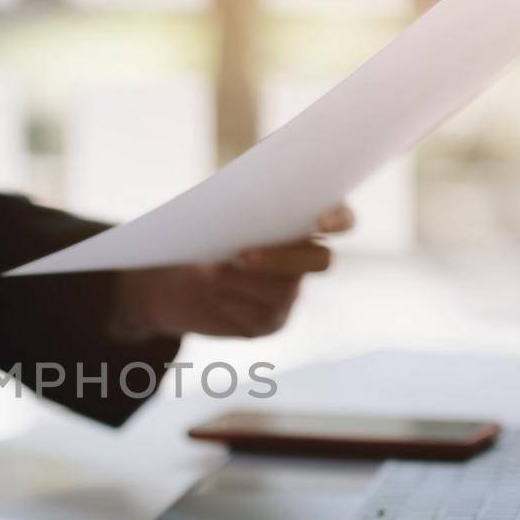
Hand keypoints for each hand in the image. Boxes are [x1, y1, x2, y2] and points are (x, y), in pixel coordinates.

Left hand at [111, 203, 353, 338]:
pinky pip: (265, 317)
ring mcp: (292, 292)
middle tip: (240, 255)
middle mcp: (306, 258)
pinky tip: (218, 297)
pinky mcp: (272, 321)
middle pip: (321, 261)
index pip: (342, 219)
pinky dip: (237, 304)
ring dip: (249, 282)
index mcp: (301, 222)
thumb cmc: (202, 234)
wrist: (177, 279)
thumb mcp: (216, 211)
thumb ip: (240, 202)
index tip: (320, 224)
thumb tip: (243, 198)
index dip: (339, 220)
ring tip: (214, 275)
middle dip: (282, 259)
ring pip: (287, 292)